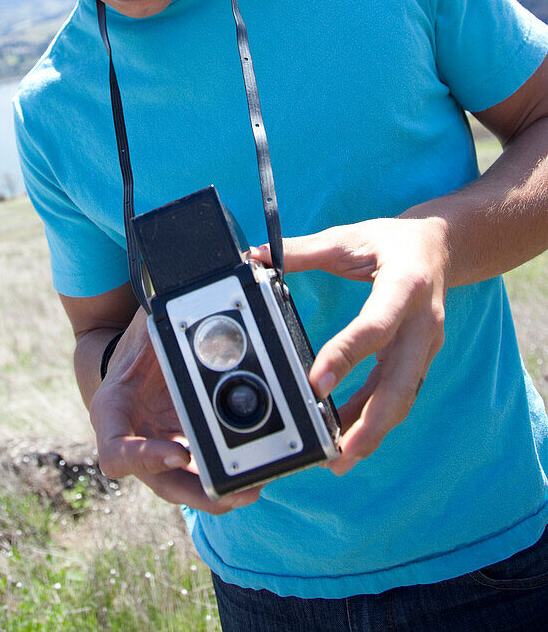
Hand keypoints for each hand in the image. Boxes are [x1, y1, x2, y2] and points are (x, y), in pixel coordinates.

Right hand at [89, 306, 261, 512]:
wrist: (134, 358)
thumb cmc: (136, 344)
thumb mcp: (146, 328)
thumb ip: (161, 323)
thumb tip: (192, 309)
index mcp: (112, 413)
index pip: (116, 452)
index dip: (145, 459)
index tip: (179, 453)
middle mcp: (133, 442)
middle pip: (161, 483)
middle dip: (199, 493)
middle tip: (238, 491)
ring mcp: (157, 453)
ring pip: (184, 486)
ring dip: (217, 494)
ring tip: (253, 486)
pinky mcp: (180, 453)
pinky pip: (201, 473)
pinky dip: (224, 476)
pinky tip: (255, 472)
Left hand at [250, 217, 448, 474]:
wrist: (441, 246)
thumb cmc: (392, 242)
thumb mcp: (350, 238)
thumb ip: (304, 251)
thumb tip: (256, 257)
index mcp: (405, 286)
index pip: (375, 328)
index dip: (347, 357)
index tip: (317, 384)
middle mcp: (423, 322)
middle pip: (400, 381)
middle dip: (372, 422)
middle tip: (340, 453)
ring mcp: (426, 345)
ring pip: (401, 396)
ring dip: (373, 431)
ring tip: (340, 459)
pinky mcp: (419, 359)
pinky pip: (397, 393)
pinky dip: (374, 417)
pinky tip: (348, 436)